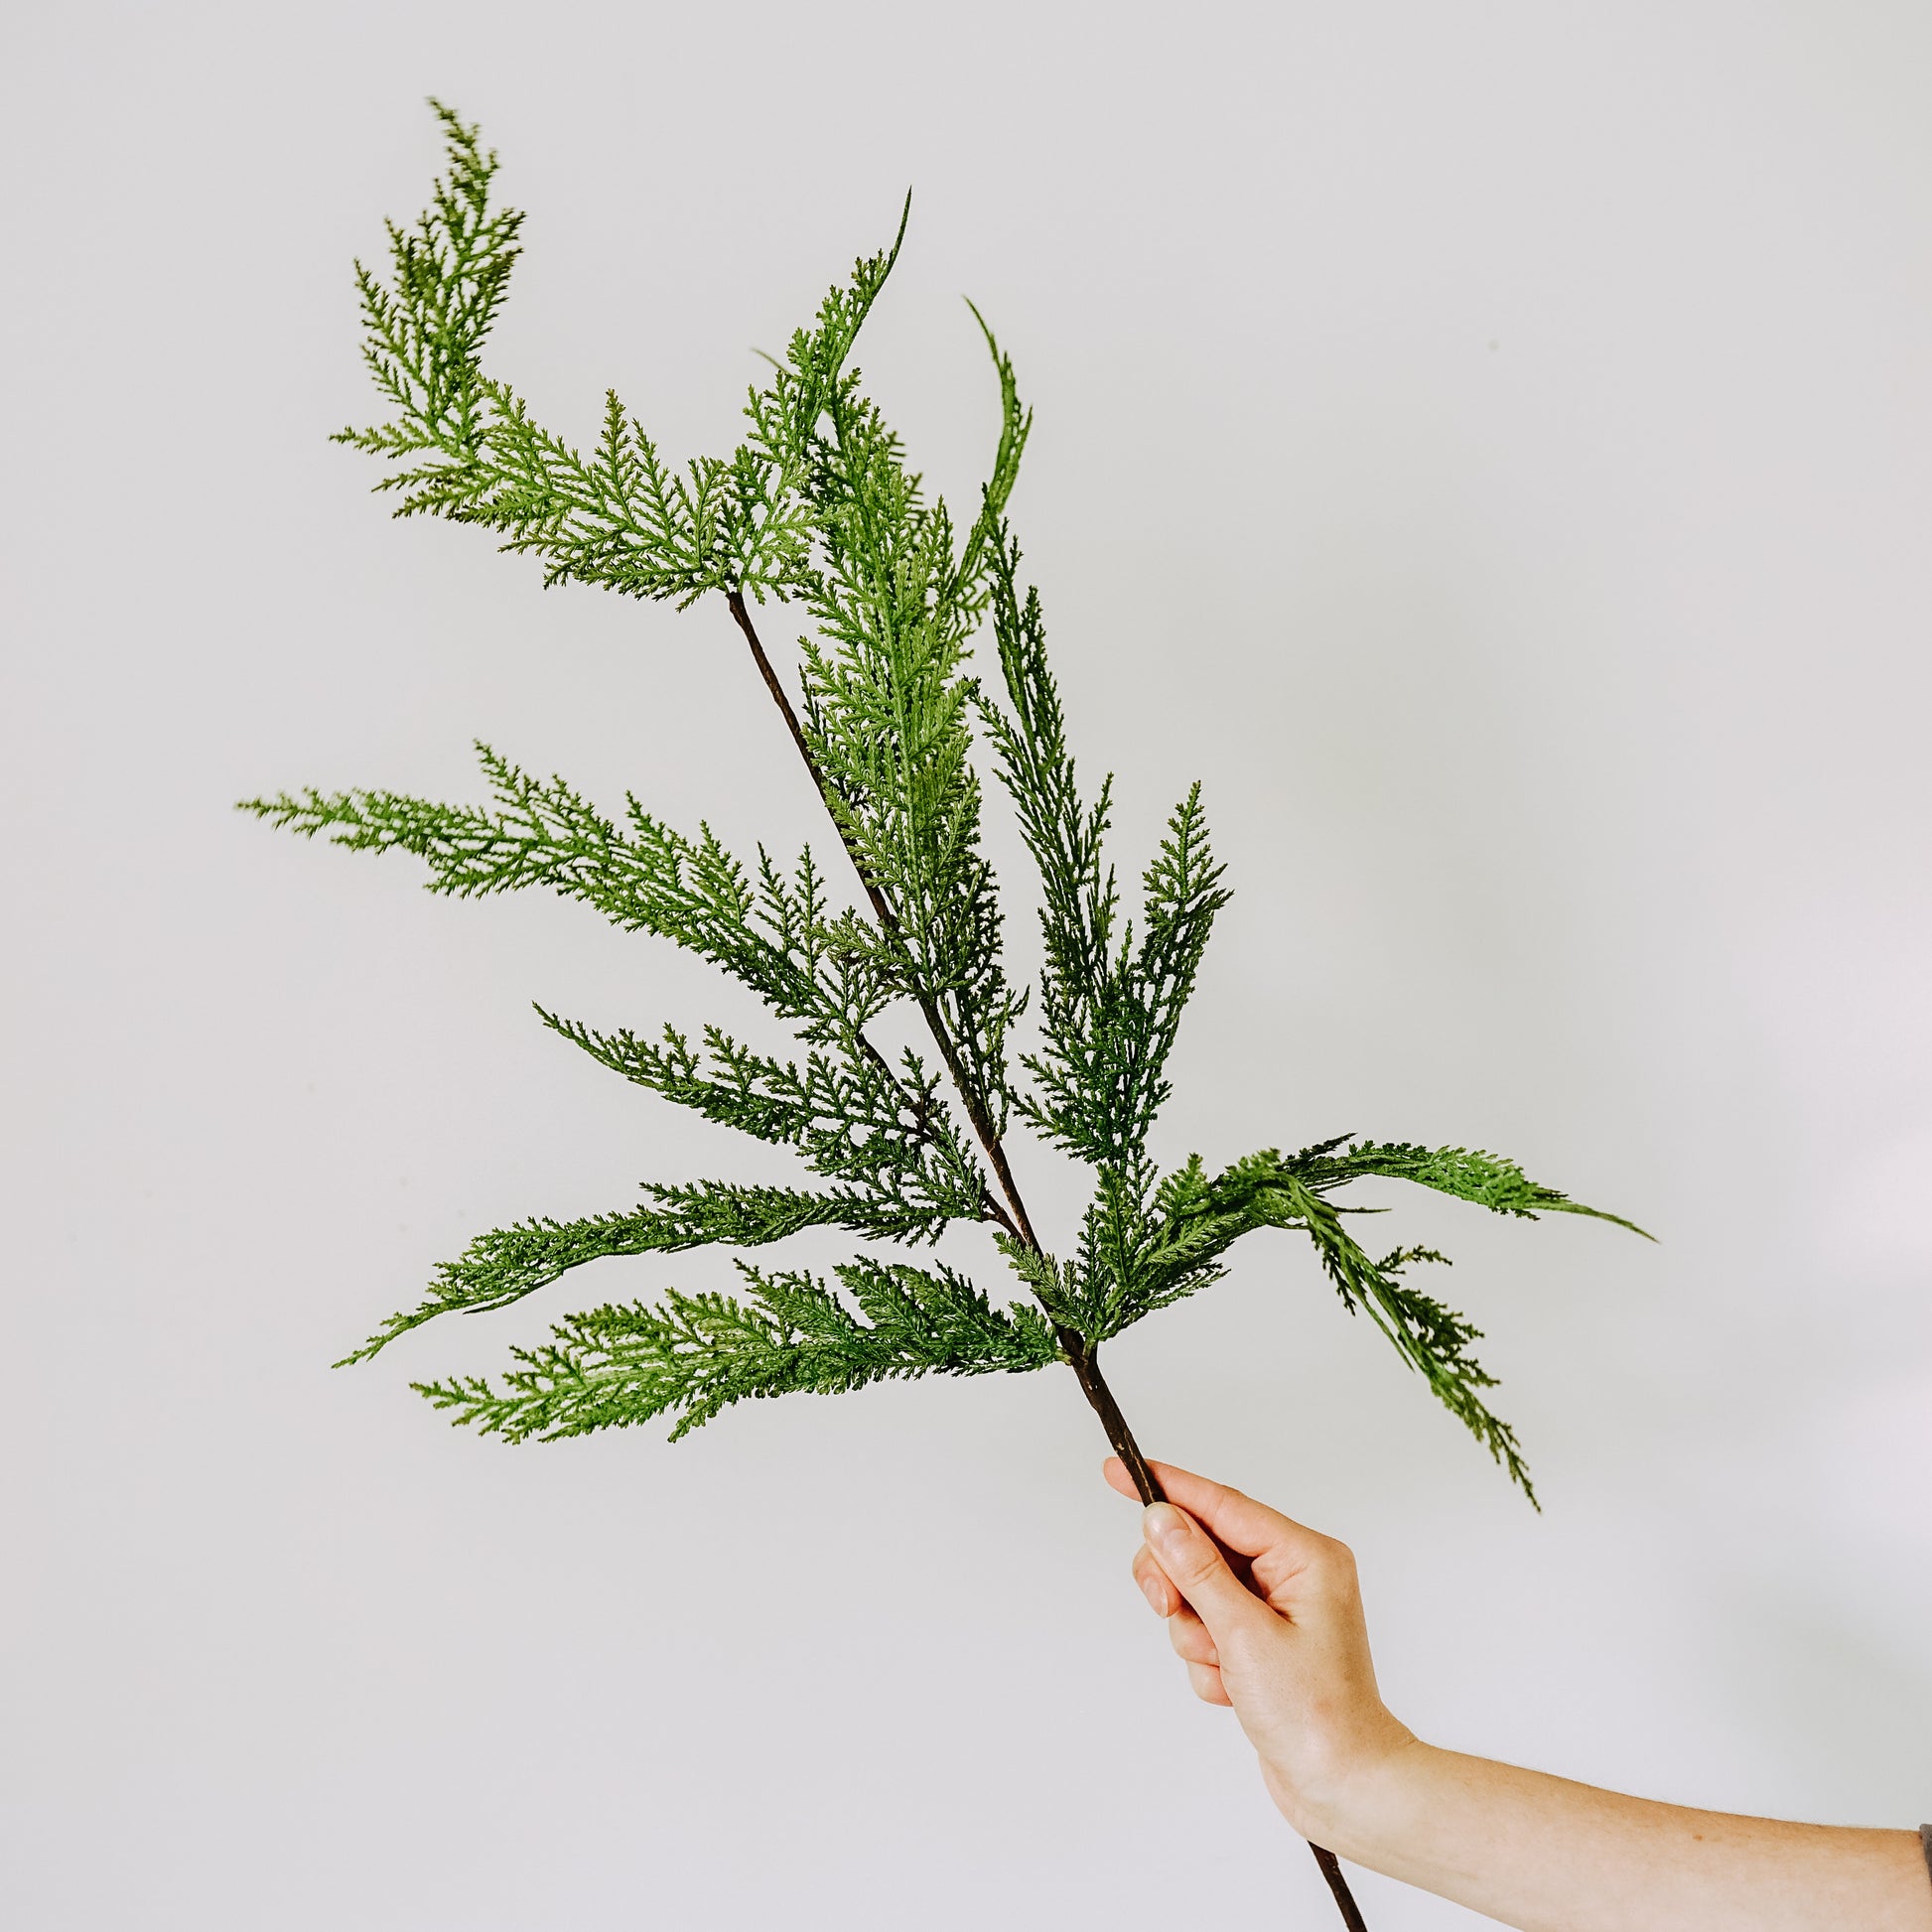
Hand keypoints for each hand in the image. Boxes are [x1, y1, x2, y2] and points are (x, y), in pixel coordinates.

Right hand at [1105, 1456, 1417, 1842]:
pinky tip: (1234, 1691)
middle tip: (1170, 1610)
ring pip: (1197, 1594)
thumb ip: (1197, 1572)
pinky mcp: (1261, 1642)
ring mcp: (1276, 1609)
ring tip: (1226, 1670)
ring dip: (1197, 1636)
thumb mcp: (1245, 1636)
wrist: (1342, 1788)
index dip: (1166, 1488)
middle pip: (1201, 1548)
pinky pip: (1206, 1630)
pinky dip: (1208, 1661)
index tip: (1119, 1469)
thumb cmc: (1317, 1717)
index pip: (1220, 1505)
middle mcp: (1293, 1574)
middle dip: (1181, 1588)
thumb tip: (1161, 1519)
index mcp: (1305, 1556)